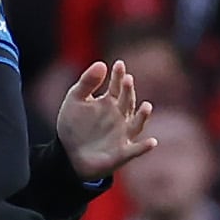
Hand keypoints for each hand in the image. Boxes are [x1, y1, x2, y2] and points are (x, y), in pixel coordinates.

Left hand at [55, 62, 158, 181]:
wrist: (68, 155)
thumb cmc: (73, 126)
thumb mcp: (75, 100)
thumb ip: (87, 82)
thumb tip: (101, 64)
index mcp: (109, 102)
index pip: (117, 86)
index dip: (119, 76)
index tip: (119, 64)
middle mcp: (120, 117)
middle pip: (128, 102)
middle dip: (128, 91)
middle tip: (128, 80)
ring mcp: (122, 135)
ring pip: (136, 124)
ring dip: (143, 116)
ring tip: (146, 106)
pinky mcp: (122, 153)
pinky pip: (135, 150)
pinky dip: (144, 147)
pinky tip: (151, 142)